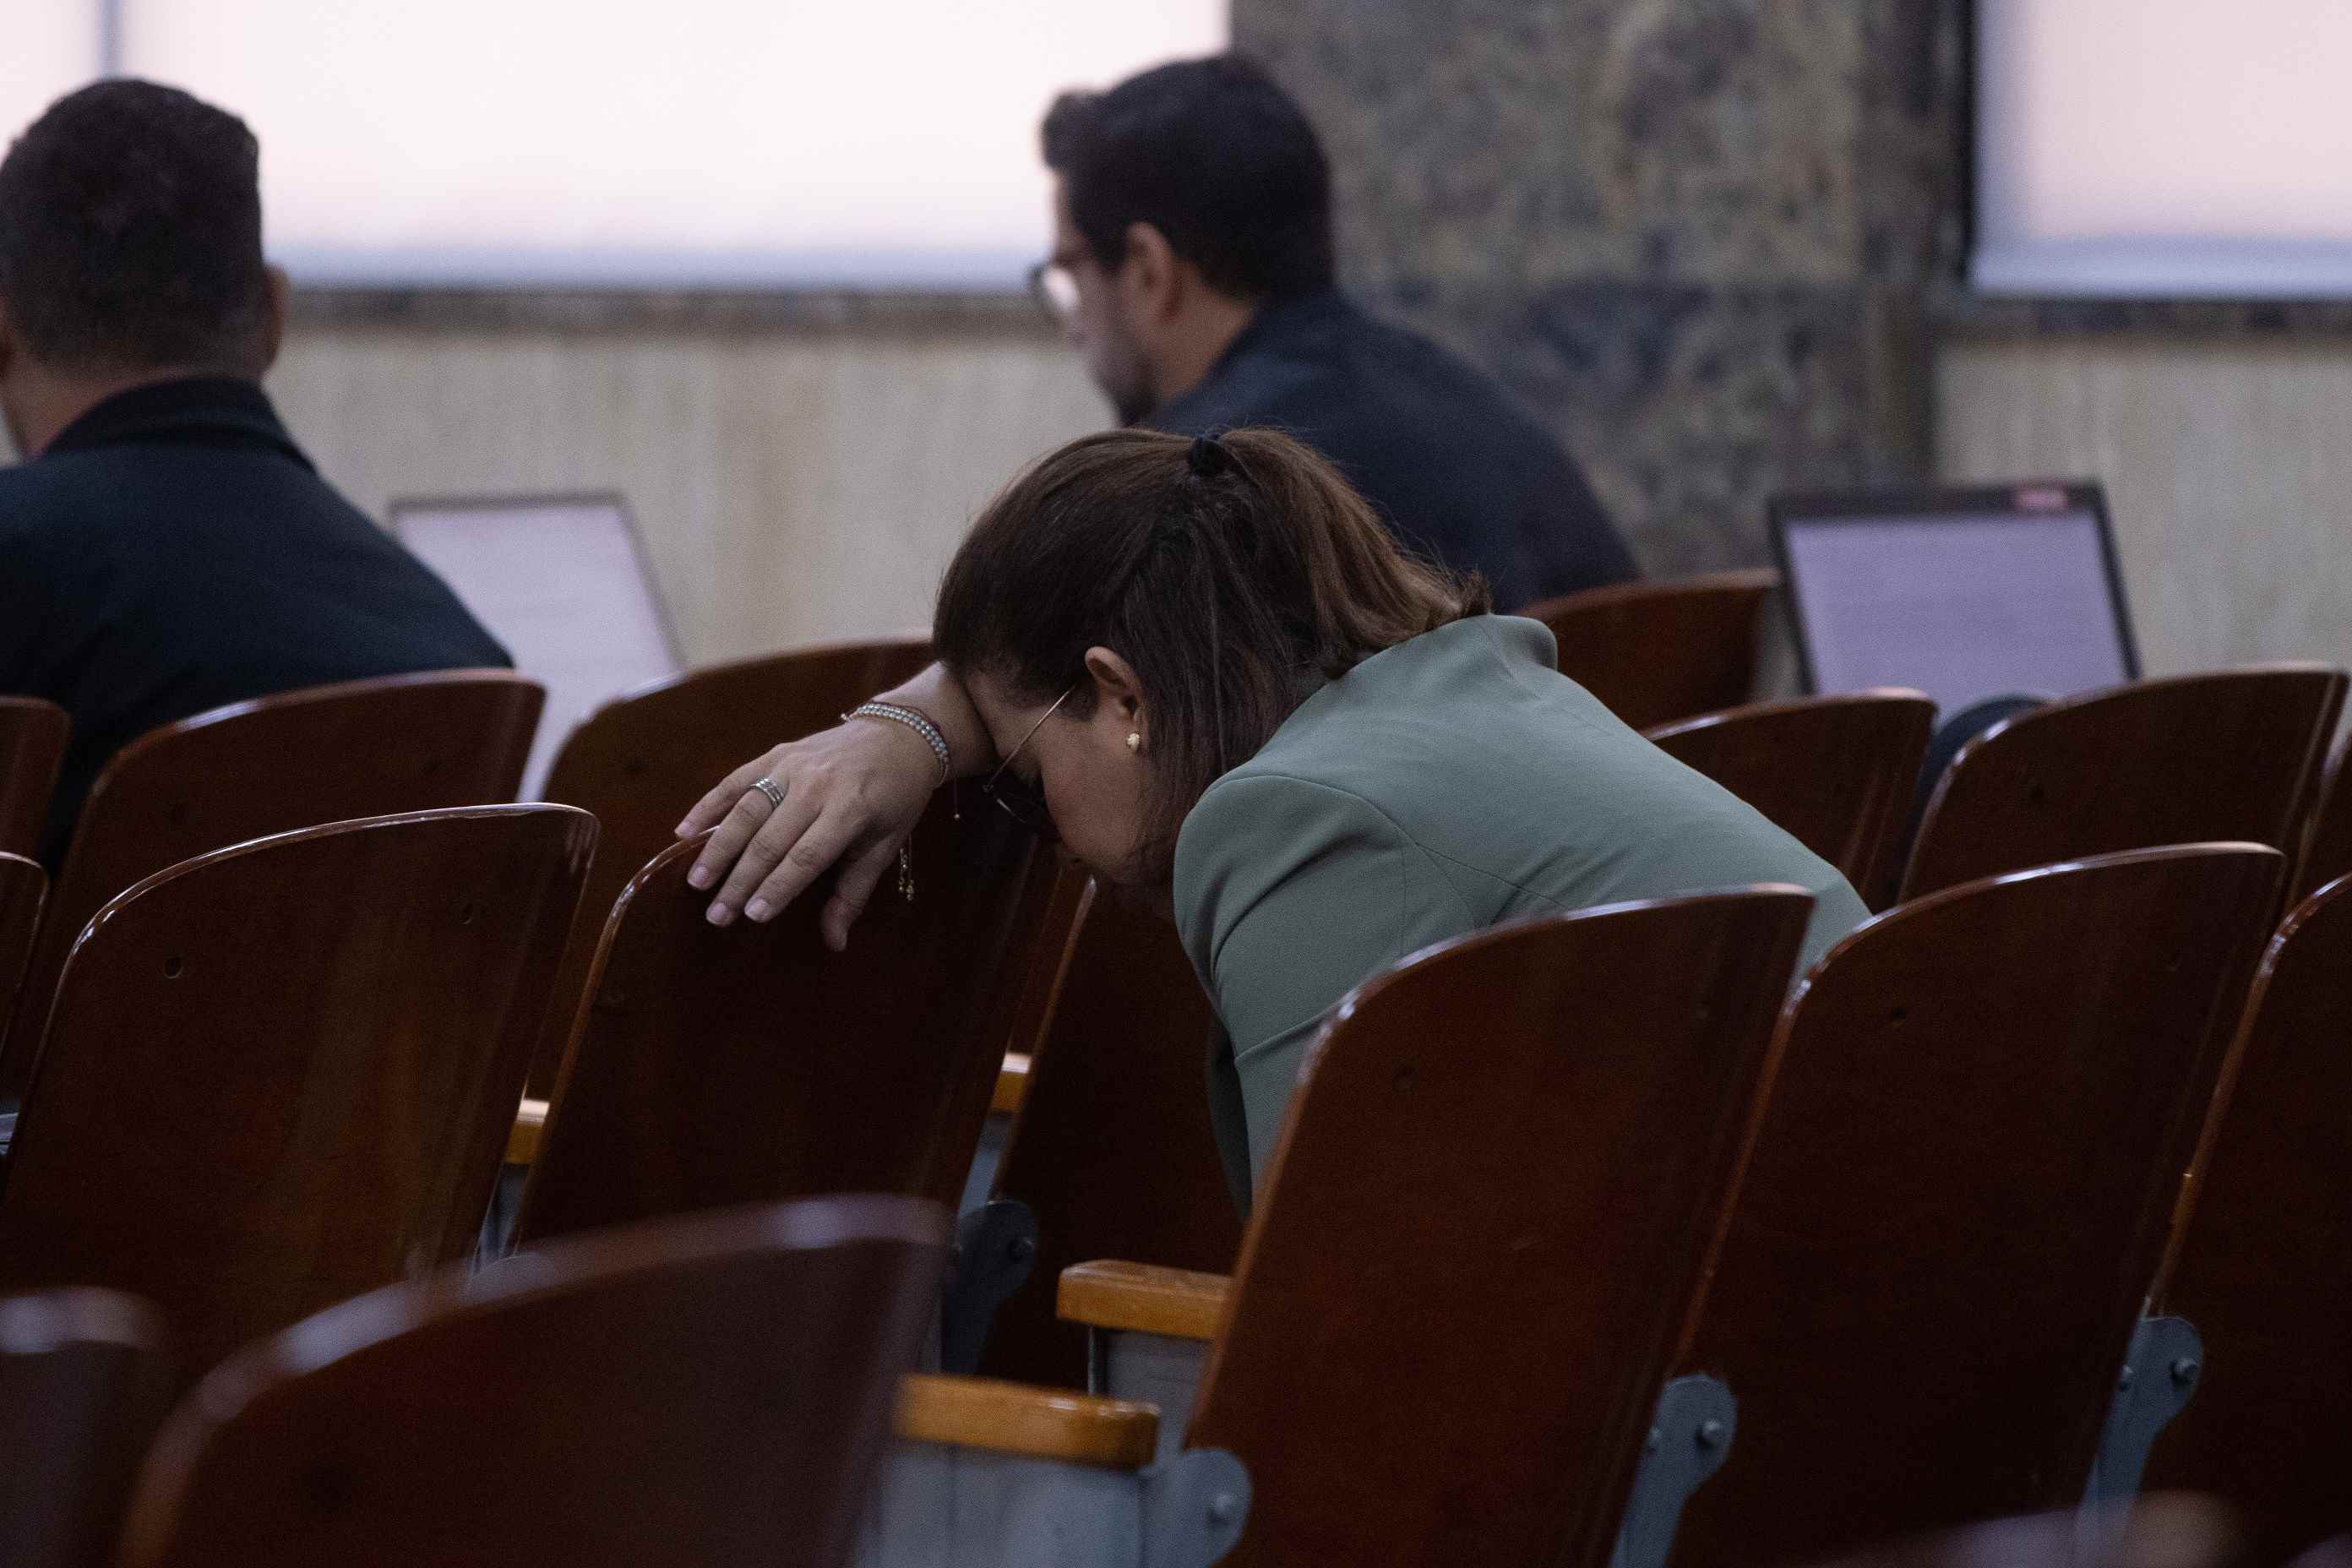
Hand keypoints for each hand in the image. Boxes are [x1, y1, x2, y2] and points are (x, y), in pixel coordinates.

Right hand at [676, 717, 940, 948]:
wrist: (899, 735)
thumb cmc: (896, 797)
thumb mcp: (886, 844)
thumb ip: (854, 892)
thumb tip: (835, 943)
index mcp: (851, 809)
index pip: (807, 856)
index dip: (778, 887)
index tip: (753, 916)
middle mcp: (817, 785)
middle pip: (770, 839)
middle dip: (741, 881)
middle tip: (717, 915)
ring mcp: (793, 765)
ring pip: (747, 811)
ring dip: (718, 849)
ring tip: (698, 881)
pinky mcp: (777, 754)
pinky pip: (736, 781)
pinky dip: (708, 806)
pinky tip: (684, 832)